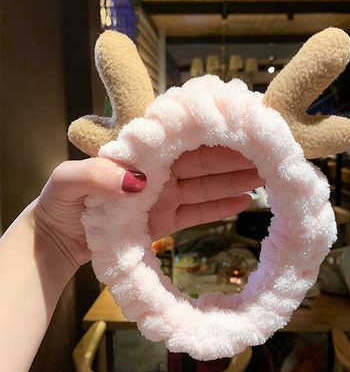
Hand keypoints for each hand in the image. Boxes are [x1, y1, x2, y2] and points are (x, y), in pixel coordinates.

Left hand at [32, 145, 263, 270]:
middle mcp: (157, 172)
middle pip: (203, 161)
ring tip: (265, 176)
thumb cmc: (60, 205)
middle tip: (269, 155)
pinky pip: (197, 212)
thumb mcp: (67, 183)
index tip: (243, 129)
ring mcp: (163, 197)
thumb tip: (136, 180)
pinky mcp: (164, 221)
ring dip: (234, 180)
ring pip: (206, 185)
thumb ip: (95, 175)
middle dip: (235, 157)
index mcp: (140, 155)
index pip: (183, 139)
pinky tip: (243, 202)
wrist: (58, 241)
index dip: (213, 133)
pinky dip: (219, 207)